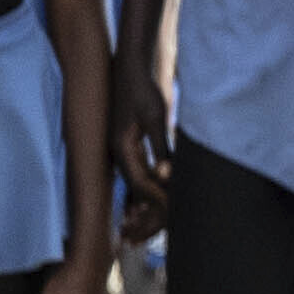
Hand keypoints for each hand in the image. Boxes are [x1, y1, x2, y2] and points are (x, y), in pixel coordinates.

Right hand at [110, 58, 174, 222]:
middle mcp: (117, 152)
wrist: (131, 68)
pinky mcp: (126, 146)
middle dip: (148, 209)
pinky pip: (135, 174)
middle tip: (163, 225)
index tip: (176, 208)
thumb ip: (161, 148)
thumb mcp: (156, 118)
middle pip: (135, 190)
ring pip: (134, 184)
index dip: (158, 199)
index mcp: (122, 148)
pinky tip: (150, 201)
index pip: (141, 183)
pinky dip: (144, 189)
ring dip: (145, 203)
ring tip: (154, 225)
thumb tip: (166, 175)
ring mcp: (120, 150)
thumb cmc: (144, 90)